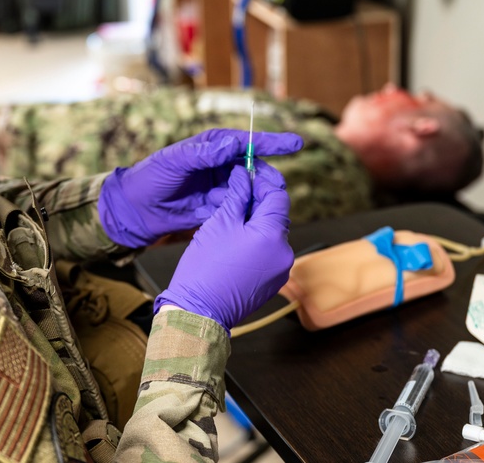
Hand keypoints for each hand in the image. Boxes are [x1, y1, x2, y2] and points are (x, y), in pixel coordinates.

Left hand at [98, 128, 301, 247]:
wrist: (133, 211)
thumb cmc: (150, 178)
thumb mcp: (174, 162)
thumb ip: (203, 154)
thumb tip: (231, 144)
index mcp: (211, 147)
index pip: (246, 142)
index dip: (272, 142)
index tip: (295, 143)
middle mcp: (218, 165)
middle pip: (253, 168)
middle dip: (267, 176)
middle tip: (278, 185)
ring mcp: (219, 187)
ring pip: (248, 189)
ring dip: (258, 196)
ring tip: (267, 203)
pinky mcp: (216, 208)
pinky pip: (238, 208)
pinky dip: (247, 212)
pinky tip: (255, 217)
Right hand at [154, 164, 293, 331]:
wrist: (199, 312)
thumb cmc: (206, 267)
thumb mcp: (220, 223)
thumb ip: (237, 195)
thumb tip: (244, 175)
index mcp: (273, 235)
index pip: (278, 195)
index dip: (262, 180)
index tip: (247, 172)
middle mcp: (284, 253)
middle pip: (276, 214)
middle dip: (258, 200)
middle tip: (236, 190)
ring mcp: (280, 269)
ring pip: (271, 234)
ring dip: (255, 221)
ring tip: (231, 214)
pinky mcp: (271, 281)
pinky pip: (268, 252)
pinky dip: (255, 241)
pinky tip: (234, 238)